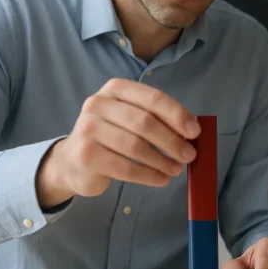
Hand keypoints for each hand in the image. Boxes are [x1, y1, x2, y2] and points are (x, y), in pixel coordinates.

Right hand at [35, 78, 199, 207]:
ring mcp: (88, 129)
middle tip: (189, 155)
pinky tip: (161, 179)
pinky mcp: (86, 155)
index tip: (195, 132)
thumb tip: (193, 129)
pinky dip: (149, 175)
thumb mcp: (132, 119)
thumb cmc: (112, 137)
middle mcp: (98, 104)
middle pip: (145, 123)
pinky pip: (126, 168)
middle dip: (172, 141)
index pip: (153, 99)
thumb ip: (158, 119)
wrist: (72, 161)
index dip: (177, 115)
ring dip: (162, 161)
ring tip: (176, 169)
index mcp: (116, 89)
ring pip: (136, 147)